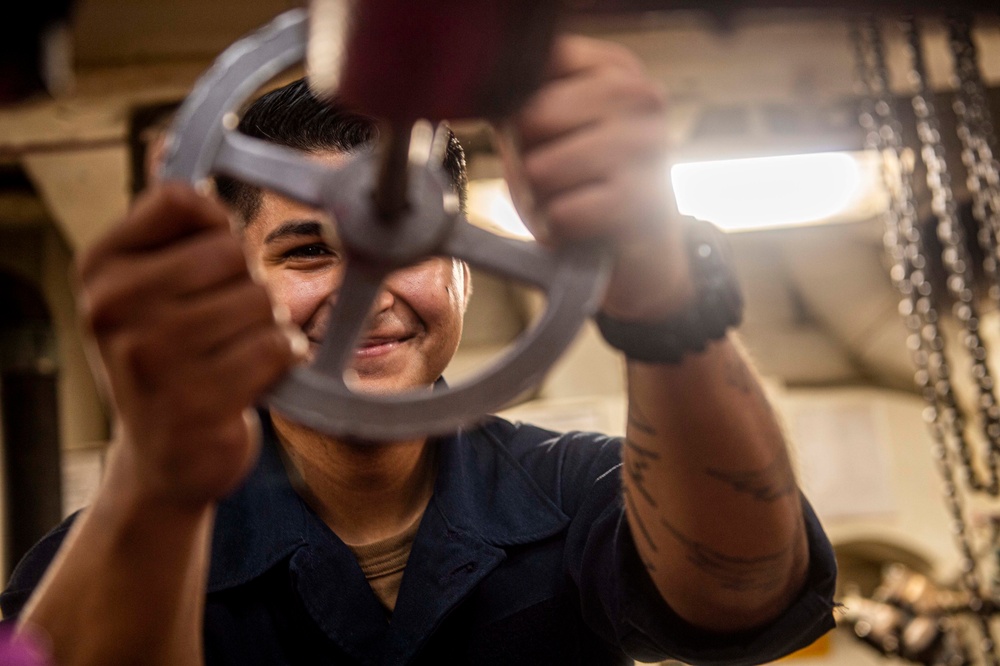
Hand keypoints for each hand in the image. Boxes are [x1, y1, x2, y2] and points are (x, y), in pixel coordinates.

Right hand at [76, 183, 300, 509]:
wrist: (163, 458)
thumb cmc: (168, 361)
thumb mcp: (148, 289)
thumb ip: (166, 225)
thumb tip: (167, 147)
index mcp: (101, 268)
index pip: (185, 202)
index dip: (218, 229)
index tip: (210, 266)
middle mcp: (113, 308)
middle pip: (232, 252)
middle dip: (246, 287)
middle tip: (222, 326)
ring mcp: (151, 358)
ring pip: (260, 301)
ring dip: (266, 328)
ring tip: (232, 355)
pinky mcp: (196, 403)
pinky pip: (276, 348)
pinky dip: (281, 360)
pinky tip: (252, 380)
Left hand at [498, 35, 694, 320]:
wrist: (638, 252)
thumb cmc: (585, 184)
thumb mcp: (549, 131)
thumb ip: (519, 101)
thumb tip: (482, 95)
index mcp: (617, 69)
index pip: (537, 64)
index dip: (519, 107)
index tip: (542, 133)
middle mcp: (641, 97)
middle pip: (532, 117)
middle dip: (529, 158)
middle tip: (558, 177)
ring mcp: (645, 147)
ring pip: (542, 169)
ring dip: (543, 198)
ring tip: (570, 201)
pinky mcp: (639, 201)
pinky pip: (561, 213)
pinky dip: (558, 228)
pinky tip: (581, 228)